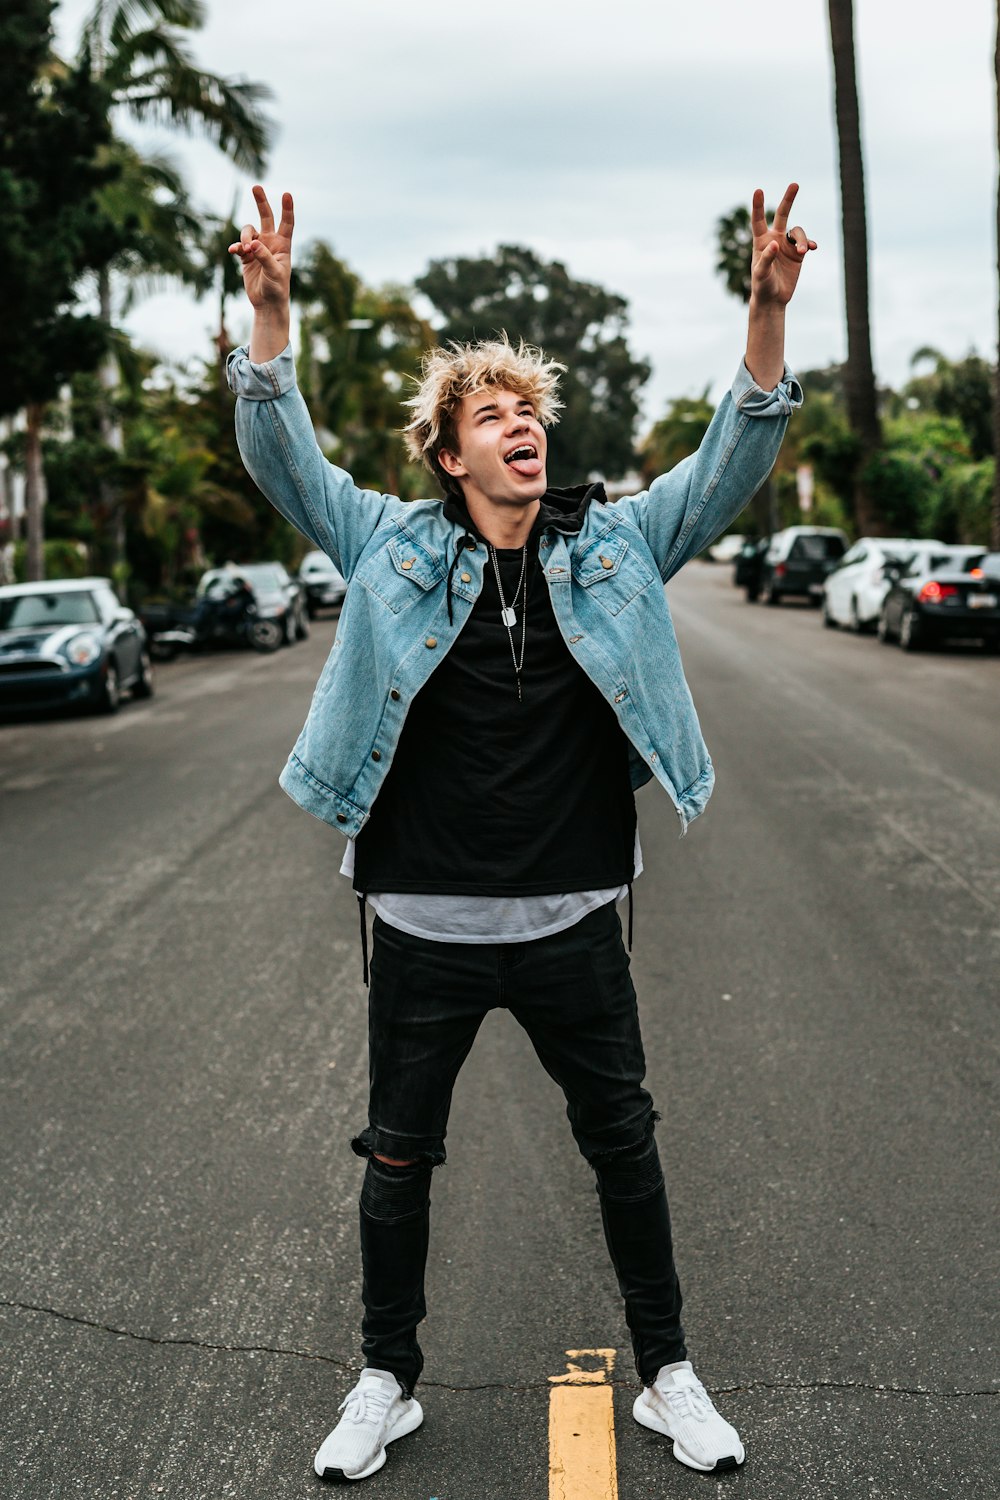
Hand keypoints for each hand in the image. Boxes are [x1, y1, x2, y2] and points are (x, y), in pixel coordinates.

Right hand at [228, 185, 293, 309]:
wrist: (267, 303)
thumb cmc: (276, 289)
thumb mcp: (274, 273)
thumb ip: (264, 257)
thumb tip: (252, 243)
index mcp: (283, 245)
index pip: (286, 223)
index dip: (287, 208)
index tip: (287, 194)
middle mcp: (270, 243)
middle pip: (265, 216)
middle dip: (261, 202)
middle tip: (256, 187)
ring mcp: (257, 248)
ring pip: (248, 231)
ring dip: (244, 237)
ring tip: (244, 250)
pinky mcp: (246, 256)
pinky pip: (238, 245)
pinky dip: (235, 247)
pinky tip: (233, 253)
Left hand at [749, 183, 815, 306]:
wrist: (773, 298)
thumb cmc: (762, 286)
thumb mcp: (761, 274)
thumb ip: (766, 258)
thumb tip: (775, 243)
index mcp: (761, 241)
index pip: (758, 220)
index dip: (758, 206)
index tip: (758, 190)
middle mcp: (774, 239)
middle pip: (782, 214)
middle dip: (788, 199)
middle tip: (795, 184)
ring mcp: (787, 245)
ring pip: (798, 232)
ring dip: (802, 239)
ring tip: (803, 252)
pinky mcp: (798, 254)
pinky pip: (807, 243)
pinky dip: (810, 244)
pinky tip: (812, 248)